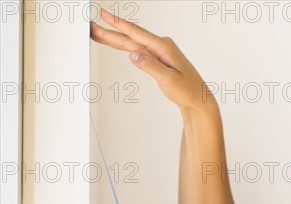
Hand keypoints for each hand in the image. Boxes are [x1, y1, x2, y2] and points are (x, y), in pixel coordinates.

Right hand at [90, 8, 218, 114]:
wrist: (198, 100)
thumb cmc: (188, 91)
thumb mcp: (169, 80)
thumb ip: (150, 66)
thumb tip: (133, 54)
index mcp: (164, 48)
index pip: (136, 33)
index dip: (118, 24)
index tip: (104, 14)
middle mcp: (161, 47)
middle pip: (131, 37)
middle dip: (110, 32)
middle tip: (91, 26)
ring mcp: (160, 52)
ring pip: (133, 43)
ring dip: (115, 38)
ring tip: (98, 33)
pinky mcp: (159, 59)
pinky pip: (138, 50)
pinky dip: (125, 46)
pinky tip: (116, 43)